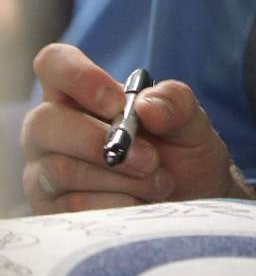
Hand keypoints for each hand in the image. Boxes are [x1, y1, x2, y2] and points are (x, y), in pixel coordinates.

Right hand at [21, 43, 255, 213]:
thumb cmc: (183, 157)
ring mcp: (45, 173)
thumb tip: (146, 105)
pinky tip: (139, 205)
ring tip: (159, 182)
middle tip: (150, 159)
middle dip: (100, 142)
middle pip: (44, 122)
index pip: (53, 63)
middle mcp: (53, 130)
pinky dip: (116, 205)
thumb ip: (176, 103)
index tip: (116, 103)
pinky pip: (72, 207)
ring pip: (62, 169)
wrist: (191, 207)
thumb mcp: (191, 124)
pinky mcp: (53, 212)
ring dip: (120, 179)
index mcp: (81, 95)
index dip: (77, 76)